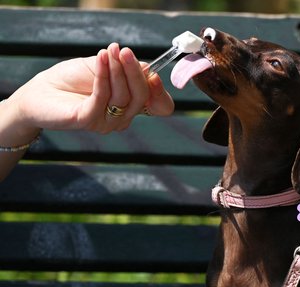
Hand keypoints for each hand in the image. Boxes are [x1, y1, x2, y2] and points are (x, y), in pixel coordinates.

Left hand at [9, 43, 173, 135]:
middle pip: (142, 97)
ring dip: (117, 70)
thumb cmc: (71, 79)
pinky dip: (103, 75)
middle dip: (135, 72)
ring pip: (123, 97)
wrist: (40, 91)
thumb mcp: (104, 68)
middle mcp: (123, 118)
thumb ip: (124, 69)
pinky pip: (102, 97)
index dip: (160, 92)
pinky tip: (100, 58)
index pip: (160, 106)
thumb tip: (147, 67)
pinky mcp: (89, 121)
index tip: (153, 72)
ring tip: (107, 51)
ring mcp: (107, 123)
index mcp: (131, 106)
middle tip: (125, 51)